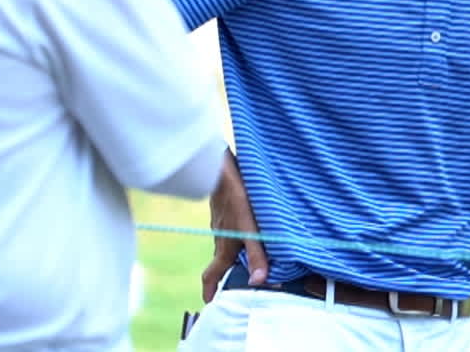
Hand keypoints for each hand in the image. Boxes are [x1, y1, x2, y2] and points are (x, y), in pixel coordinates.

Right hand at [201, 150, 267, 302]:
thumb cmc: (235, 197)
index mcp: (224, 246)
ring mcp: (221, 221)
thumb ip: (256, 254)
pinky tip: (249, 226)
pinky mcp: (225, 207)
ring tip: (250, 255)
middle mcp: (220, 236)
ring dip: (236, 251)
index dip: (210, 290)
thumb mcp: (249, 228)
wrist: (220, 167)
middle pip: (222, 259)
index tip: (209, 302)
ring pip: (227, 241)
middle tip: (236, 281)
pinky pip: (230, 226)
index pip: (212, 274)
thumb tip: (259, 281)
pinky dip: (238, 233)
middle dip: (227, 272)